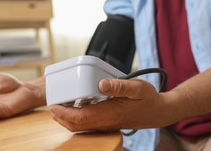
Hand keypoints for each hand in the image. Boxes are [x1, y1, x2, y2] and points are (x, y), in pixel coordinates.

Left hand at [49, 78, 172, 131]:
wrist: (159, 112)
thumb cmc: (149, 99)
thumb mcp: (137, 87)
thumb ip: (119, 85)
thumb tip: (100, 83)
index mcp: (109, 114)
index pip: (80, 117)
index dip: (63, 112)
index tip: (53, 104)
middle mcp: (106, 122)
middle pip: (76, 125)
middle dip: (60, 117)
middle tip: (51, 105)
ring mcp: (107, 125)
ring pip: (81, 127)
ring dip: (67, 119)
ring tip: (58, 107)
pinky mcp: (108, 123)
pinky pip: (87, 125)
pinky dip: (76, 119)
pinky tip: (75, 109)